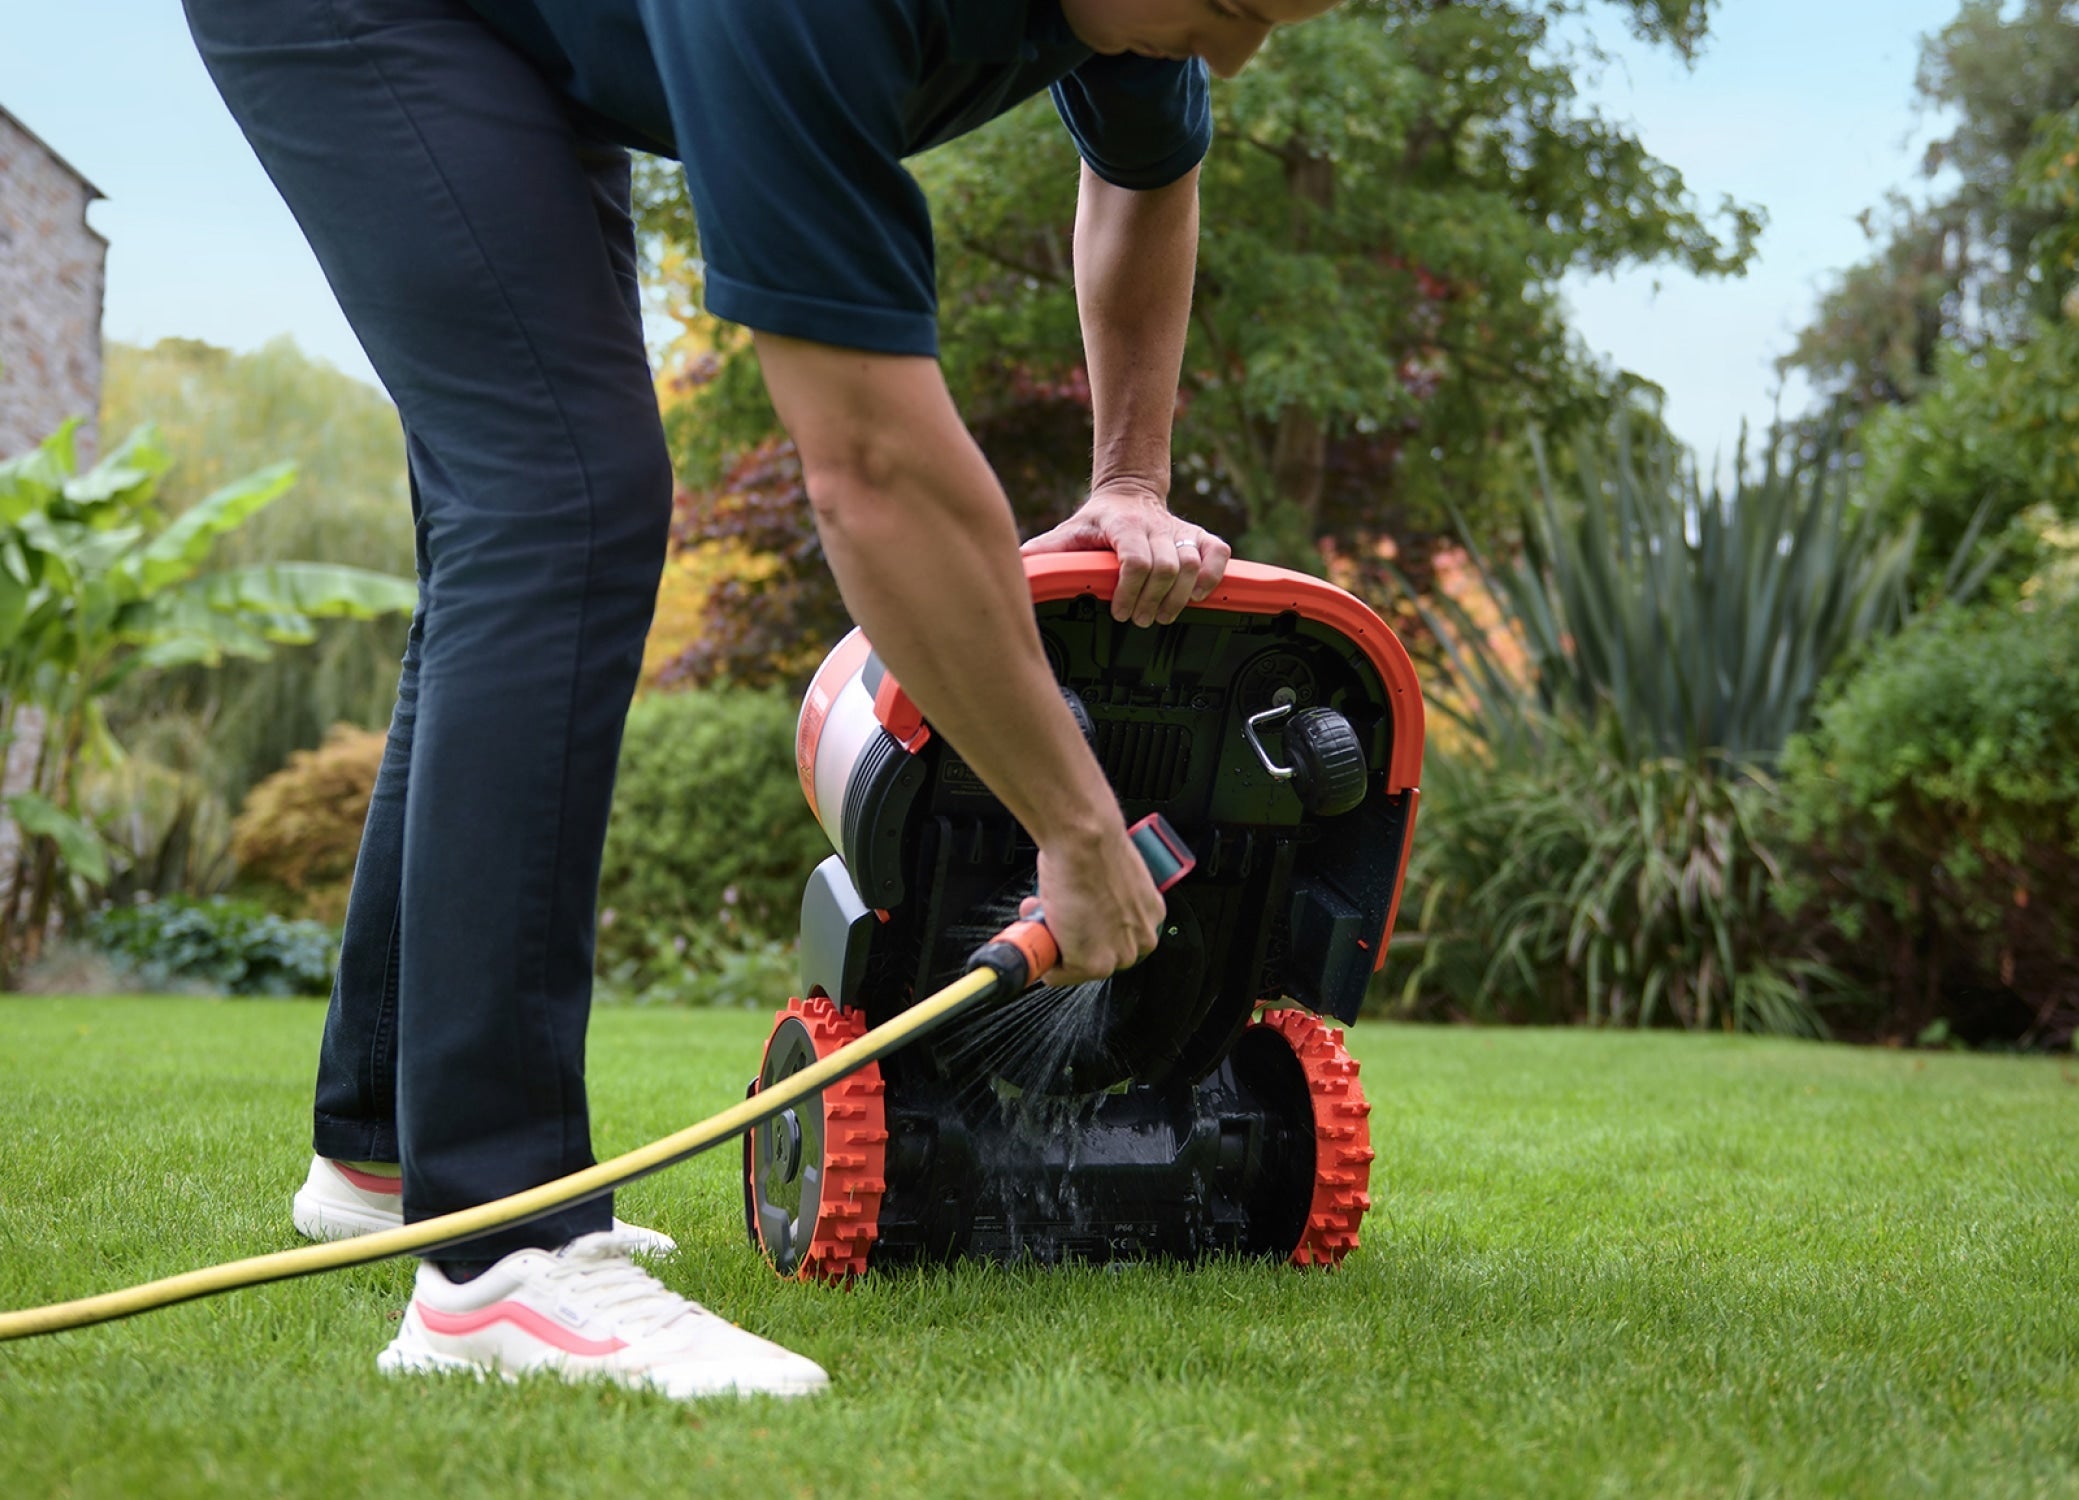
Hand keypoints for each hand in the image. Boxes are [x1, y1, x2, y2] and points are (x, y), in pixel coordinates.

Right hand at [1020, 823, 1164, 986]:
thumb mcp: (1111, 877)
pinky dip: (1044, 962)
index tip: (1075, 923)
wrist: (1084, 839)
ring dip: (1057, 949)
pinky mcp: (1092, 963)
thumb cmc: (1095, 846)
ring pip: (1079, 966)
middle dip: (1072, 941)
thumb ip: (1103, 897)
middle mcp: (1141, 937)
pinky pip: (1060, 975)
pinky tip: (1039, 938)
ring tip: (1045, 923)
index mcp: (1148, 914)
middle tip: (1055, 920)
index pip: (1118, 938)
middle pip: (1100, 955)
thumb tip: (1081, 902)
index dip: (1089, 930)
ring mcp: (1117, 954)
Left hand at [1021, 481, 1232, 627]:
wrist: (1127, 494)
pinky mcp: (1200, 534)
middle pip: (1167, 568)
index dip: (1130, 591)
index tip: (1119, 612)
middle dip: (1154, 601)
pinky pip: (1218, 553)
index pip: (1135, 561)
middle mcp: (1154, 525)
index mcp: (1122, 525)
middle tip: (1141, 620)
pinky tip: (1197, 595)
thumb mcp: (1067, 532)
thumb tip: (1018, 569)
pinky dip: (1212, 576)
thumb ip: (1046, 551)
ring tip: (1163, 615)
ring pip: (1192, 565)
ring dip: (1180, 597)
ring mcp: (1180, 529)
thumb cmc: (1095, 523)